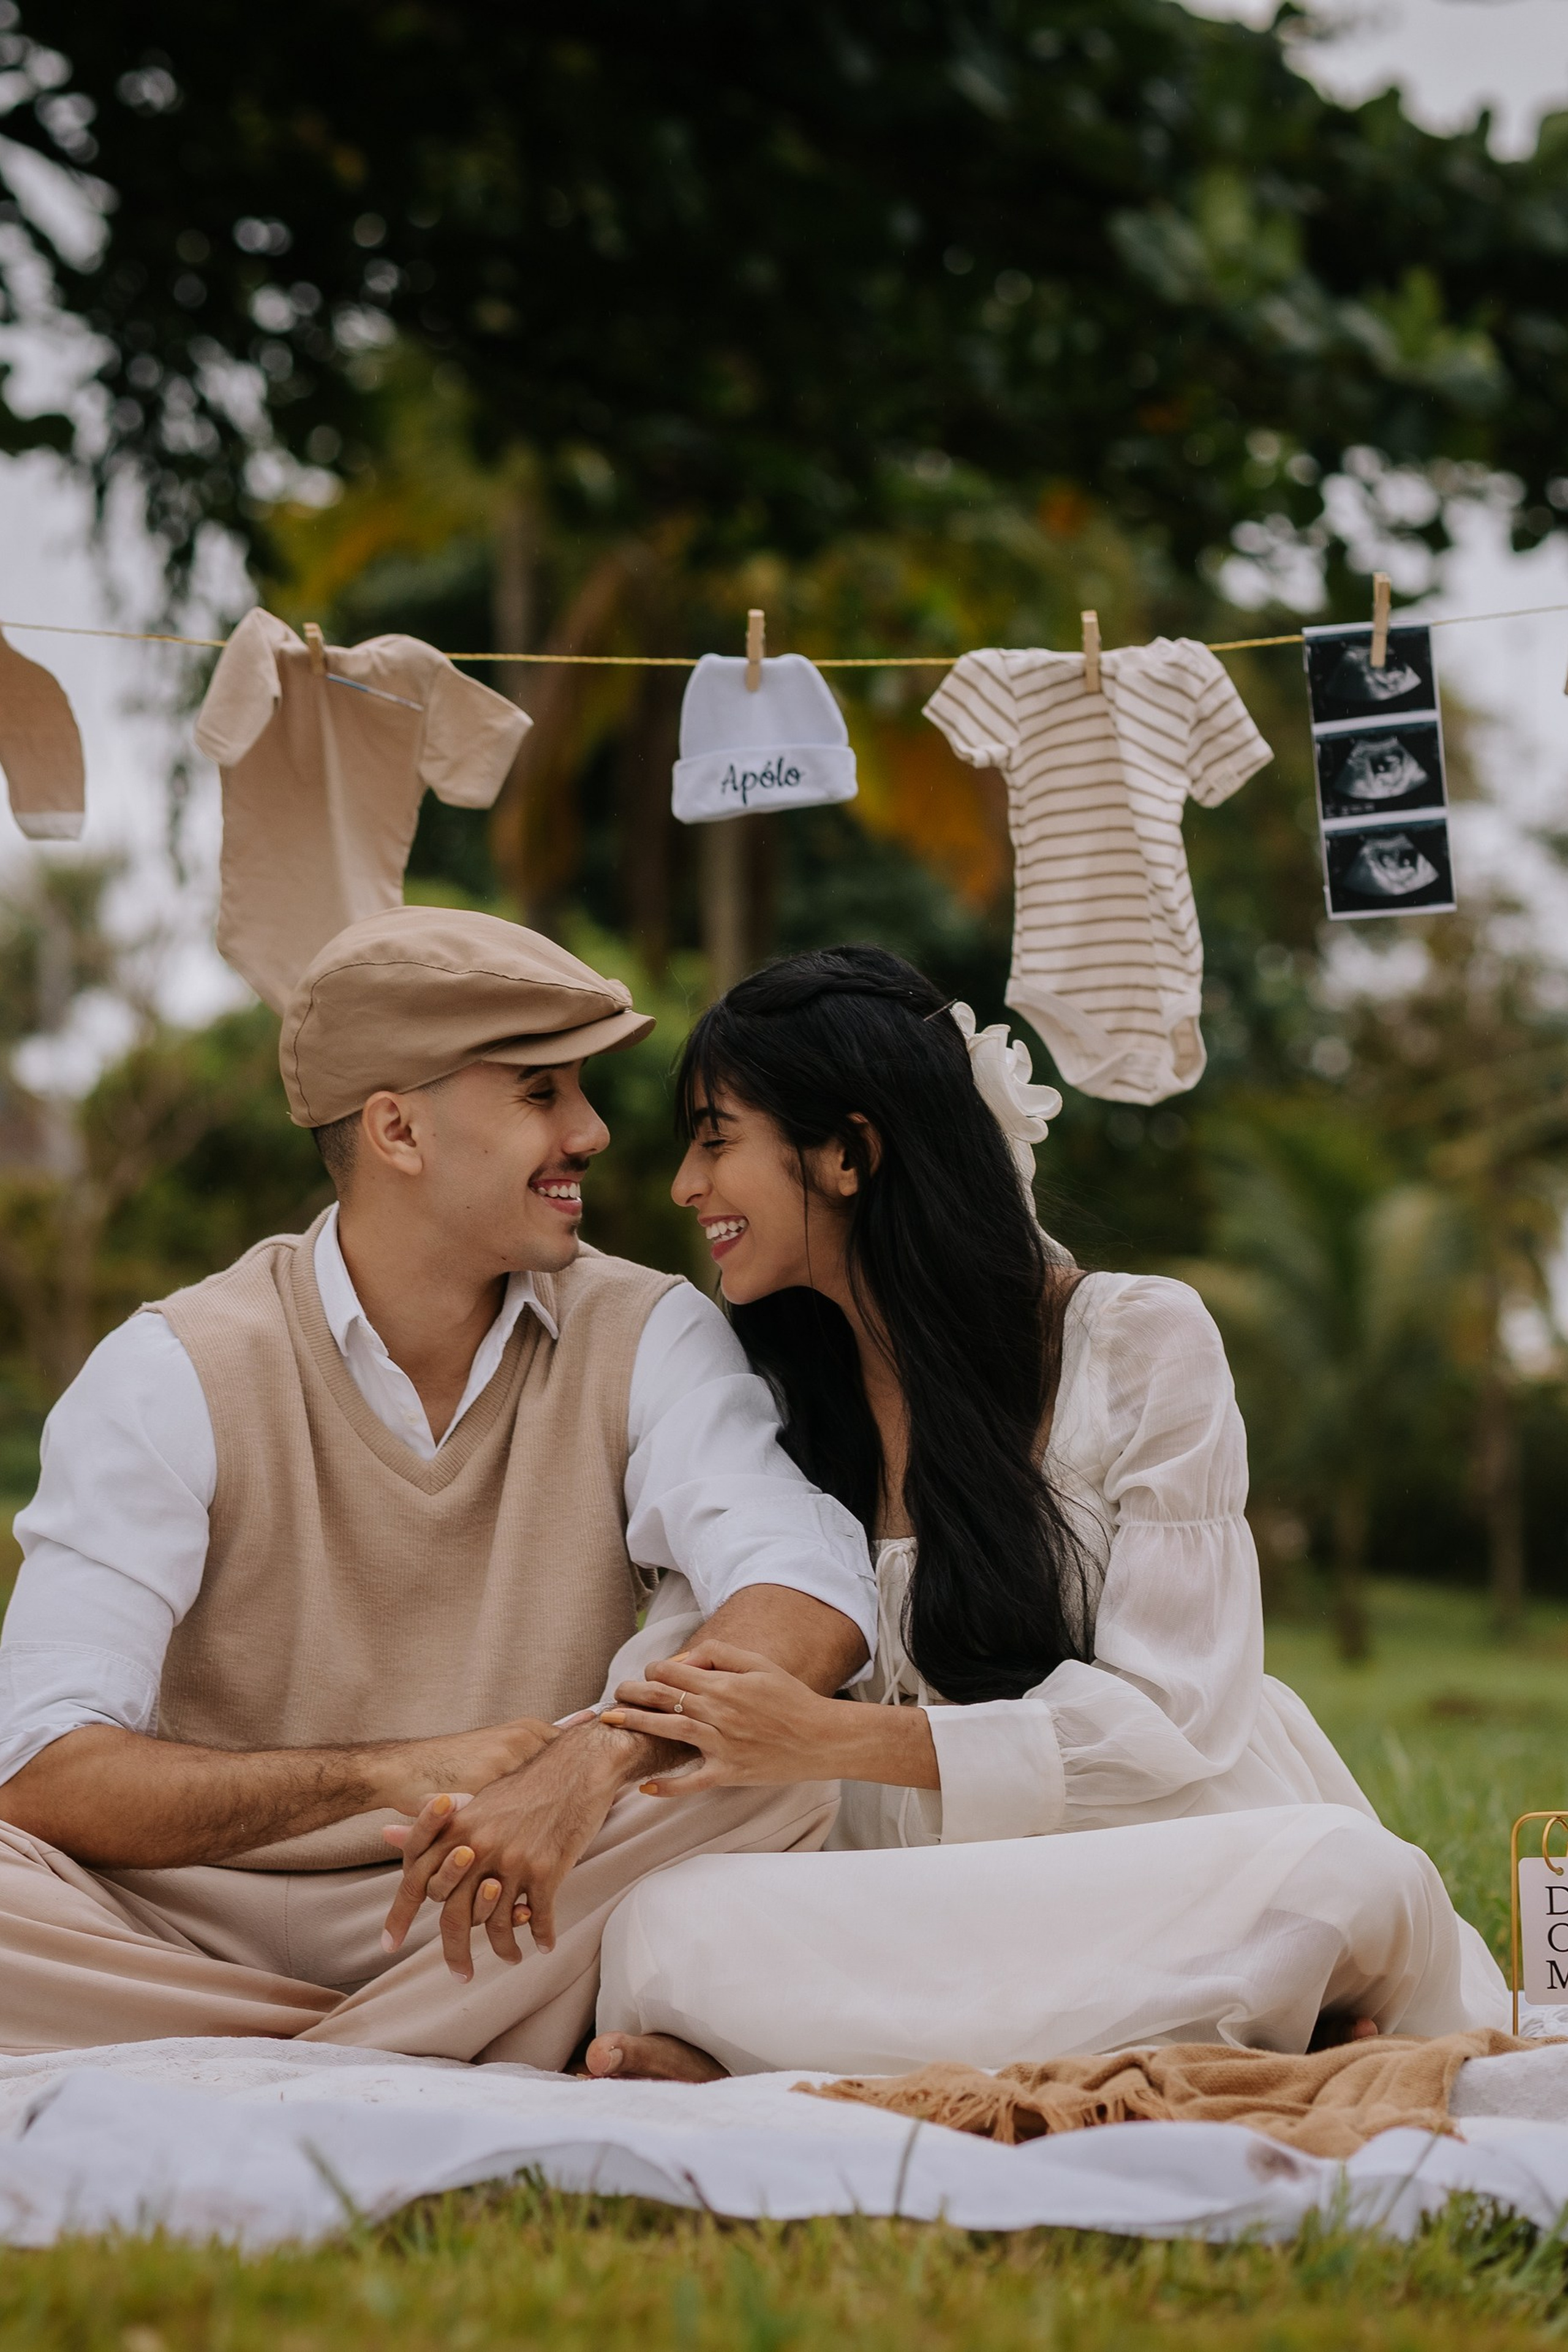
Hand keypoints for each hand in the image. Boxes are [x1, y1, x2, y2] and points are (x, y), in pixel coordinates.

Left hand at [379, 1721, 640, 1978]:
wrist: (574, 1768)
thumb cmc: (524, 1787)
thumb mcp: (474, 1802)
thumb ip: (433, 1825)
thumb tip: (385, 1832)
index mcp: (456, 1831)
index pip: (417, 1881)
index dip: (400, 1915)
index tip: (390, 1946)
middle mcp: (479, 1848)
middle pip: (456, 1914)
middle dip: (455, 1952)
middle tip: (462, 1975)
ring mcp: (512, 1861)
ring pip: (498, 1923)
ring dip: (504, 1948)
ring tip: (512, 1957)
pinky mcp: (545, 1869)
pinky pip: (538, 1918)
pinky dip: (540, 1936)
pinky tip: (543, 1945)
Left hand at [603, 1641, 840, 1794]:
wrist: (821, 1738)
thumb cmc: (791, 1699)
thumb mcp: (760, 1664)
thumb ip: (721, 1655)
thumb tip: (686, 1659)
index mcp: (725, 1684)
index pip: (674, 1671)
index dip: (655, 1669)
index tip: (650, 1673)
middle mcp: (719, 1713)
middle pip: (664, 1699)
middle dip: (634, 1693)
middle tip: (615, 1693)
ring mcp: (722, 1746)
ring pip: (669, 1733)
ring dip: (637, 1725)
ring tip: (613, 1721)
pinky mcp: (728, 1773)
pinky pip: (693, 1782)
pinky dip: (669, 1787)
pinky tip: (646, 1788)